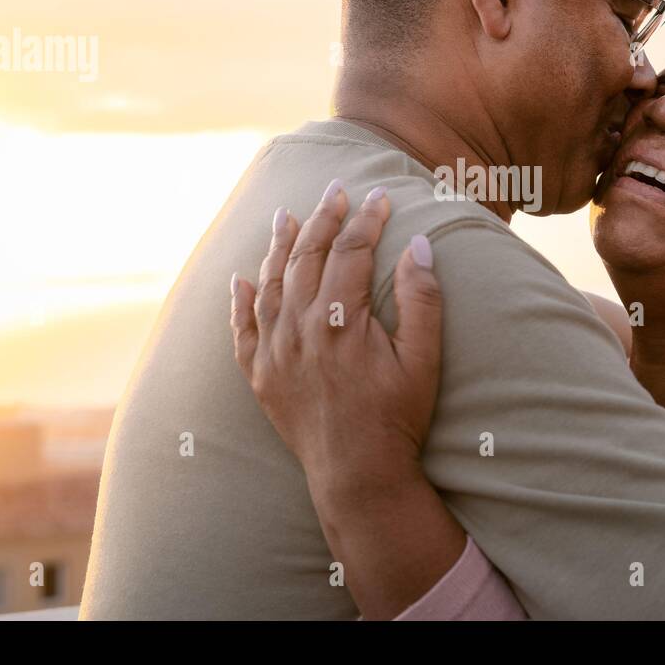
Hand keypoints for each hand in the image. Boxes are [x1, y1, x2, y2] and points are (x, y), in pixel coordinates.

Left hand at [229, 180, 443, 503]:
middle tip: (335, 190)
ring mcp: (274, 352)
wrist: (357, 475)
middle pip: (307, 256)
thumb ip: (421, 299)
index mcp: (340, 319)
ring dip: (279, 246)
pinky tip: (241, 279)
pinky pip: (243, 329)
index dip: (367, 220)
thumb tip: (418, 245)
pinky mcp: (260, 376)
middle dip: (323, 218)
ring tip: (285, 216)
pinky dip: (240, 301)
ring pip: (271, 283)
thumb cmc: (397, 417)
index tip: (380, 197)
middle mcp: (299, 328)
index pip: (351, 251)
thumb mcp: (423, 359)